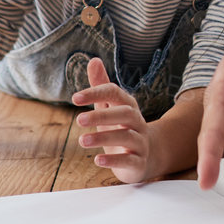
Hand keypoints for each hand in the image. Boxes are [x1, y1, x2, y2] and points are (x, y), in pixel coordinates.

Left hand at [72, 56, 151, 182]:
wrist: (148, 156)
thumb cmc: (122, 128)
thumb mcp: (110, 108)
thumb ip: (101, 86)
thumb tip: (93, 60)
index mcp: (128, 106)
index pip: (115, 93)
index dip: (96, 93)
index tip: (75, 98)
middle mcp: (137, 122)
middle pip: (125, 114)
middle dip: (102, 115)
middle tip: (79, 119)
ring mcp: (140, 142)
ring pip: (127, 136)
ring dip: (104, 137)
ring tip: (82, 140)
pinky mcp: (139, 162)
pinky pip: (130, 160)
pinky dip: (114, 160)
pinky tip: (97, 160)